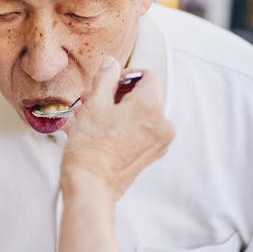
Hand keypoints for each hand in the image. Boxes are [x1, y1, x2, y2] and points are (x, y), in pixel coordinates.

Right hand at [62, 57, 173, 199]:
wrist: (90, 187)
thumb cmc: (90, 149)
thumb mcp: (94, 104)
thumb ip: (106, 78)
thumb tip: (111, 64)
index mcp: (151, 106)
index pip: (148, 75)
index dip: (126, 75)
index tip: (109, 82)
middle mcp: (162, 124)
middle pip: (145, 95)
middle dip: (118, 94)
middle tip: (94, 99)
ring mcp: (159, 142)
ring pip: (141, 114)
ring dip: (119, 110)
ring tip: (92, 117)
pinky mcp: (151, 155)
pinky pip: (141, 131)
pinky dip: (124, 126)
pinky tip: (101, 131)